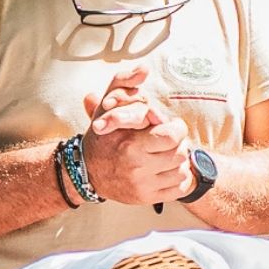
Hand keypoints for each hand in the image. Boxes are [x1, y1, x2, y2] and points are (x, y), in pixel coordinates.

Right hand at [81, 67, 192, 204]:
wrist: (86, 171)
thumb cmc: (102, 136)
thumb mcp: (108, 105)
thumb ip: (124, 83)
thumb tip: (143, 69)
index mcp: (130, 144)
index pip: (172, 136)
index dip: (176, 128)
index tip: (170, 126)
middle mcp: (137, 168)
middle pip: (180, 153)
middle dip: (178, 143)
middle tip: (169, 140)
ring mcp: (142, 186)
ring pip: (181, 171)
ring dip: (178, 161)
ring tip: (166, 154)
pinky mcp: (146, 199)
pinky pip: (178, 189)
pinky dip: (177, 178)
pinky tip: (165, 170)